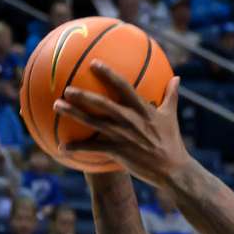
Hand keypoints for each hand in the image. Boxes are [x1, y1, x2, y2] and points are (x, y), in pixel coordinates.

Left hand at [55, 62, 189, 186]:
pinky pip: (92, 148)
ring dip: (73, 114)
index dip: (108, 74)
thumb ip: (171, 95)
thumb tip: (177, 78)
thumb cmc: (172, 142)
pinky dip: (76, 148)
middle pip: (102, 104)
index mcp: (143, 110)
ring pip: (93, 122)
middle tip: (67, 88)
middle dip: (83, 95)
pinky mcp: (118, 151)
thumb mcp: (171, 116)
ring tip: (57, 105)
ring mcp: (122, 136)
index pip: (124, 87)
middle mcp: (130, 120)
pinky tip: (61, 147)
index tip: (94, 63)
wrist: (172, 169)